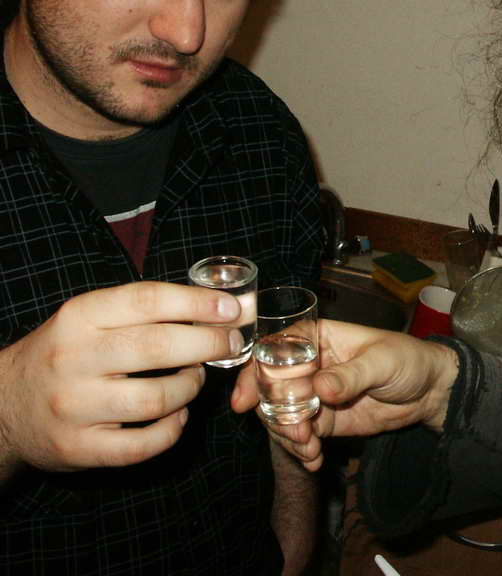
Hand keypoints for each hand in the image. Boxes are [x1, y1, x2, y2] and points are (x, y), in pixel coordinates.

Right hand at [0, 282, 244, 475]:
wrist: (5, 404)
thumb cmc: (66, 353)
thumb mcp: (91, 319)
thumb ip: (145, 311)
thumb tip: (216, 307)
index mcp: (80, 317)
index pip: (147, 300)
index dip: (196, 303)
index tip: (231, 308)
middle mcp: (73, 358)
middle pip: (158, 347)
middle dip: (208, 343)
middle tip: (229, 343)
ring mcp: (73, 406)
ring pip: (156, 398)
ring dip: (190, 387)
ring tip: (193, 379)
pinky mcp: (77, 448)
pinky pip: (142, 445)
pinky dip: (171, 430)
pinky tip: (177, 416)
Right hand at [232, 321, 458, 470]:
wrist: (430, 392)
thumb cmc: (409, 360)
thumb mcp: (383, 362)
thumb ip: (351, 375)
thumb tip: (320, 388)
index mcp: (319, 338)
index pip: (277, 349)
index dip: (257, 371)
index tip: (248, 399)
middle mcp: (310, 365)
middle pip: (271, 386)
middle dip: (277, 413)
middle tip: (299, 433)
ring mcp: (314, 395)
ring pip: (281, 414)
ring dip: (288, 436)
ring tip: (309, 450)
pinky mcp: (324, 421)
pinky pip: (300, 436)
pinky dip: (300, 450)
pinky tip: (312, 461)